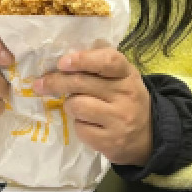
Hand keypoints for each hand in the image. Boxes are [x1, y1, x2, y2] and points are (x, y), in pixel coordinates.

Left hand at [35, 48, 152, 166]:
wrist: (150, 137)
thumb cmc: (128, 101)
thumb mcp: (123, 78)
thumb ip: (101, 63)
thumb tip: (70, 50)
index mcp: (127, 74)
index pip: (108, 61)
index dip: (82, 59)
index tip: (62, 62)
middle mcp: (126, 94)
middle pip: (81, 82)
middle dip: (56, 82)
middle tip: (40, 84)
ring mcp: (119, 119)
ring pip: (77, 105)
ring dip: (69, 106)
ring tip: (76, 107)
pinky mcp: (111, 141)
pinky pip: (80, 128)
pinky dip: (79, 125)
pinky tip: (88, 125)